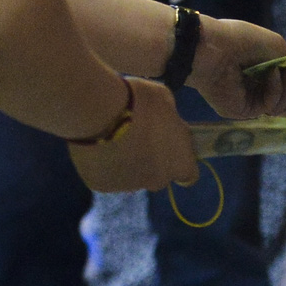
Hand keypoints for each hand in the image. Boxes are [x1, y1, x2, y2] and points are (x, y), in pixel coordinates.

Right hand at [66, 78, 198, 192]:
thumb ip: (170, 118)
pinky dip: (105, 164)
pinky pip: (107, 175)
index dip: (181, 163)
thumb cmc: (139, 103)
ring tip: (113, 137)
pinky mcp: (102, 185)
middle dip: (152, 161)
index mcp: (179, 162)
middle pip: (159, 176)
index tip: (172, 149)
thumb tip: (166, 123)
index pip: (189, 175)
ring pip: (132, 176)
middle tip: (138, 137)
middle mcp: (156, 181)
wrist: (96, 112)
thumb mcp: (164, 99)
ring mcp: (128, 186)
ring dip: (128, 162)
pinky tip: (97, 144)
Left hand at [188, 15, 285, 117]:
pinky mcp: (243, 111)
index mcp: (261, 70)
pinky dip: (275, 90)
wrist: (212, 47)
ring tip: (285, 72)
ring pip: (281, 106)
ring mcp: (250, 100)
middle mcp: (256, 87)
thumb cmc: (241, 40)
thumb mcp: (275, 44)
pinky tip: (270, 74)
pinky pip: (269, 106)